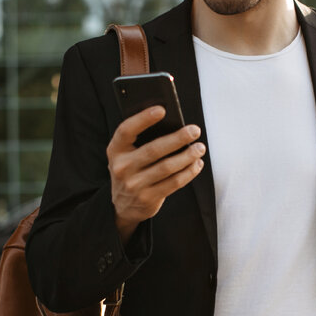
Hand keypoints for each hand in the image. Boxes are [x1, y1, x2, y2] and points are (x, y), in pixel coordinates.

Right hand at [107, 107, 204, 243]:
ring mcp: (134, 185)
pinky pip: (173, 183)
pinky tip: (196, 164)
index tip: (162, 109)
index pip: (126, 130)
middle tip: (194, 130)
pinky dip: (188, 172)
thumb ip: (140, 140)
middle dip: (177, 138)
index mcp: (115, 150)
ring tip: (200, 148)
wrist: (123, 205)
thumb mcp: (126, 154)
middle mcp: (122, 167)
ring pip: (167, 167)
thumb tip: (172, 124)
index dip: (143, 119)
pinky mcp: (148, 198)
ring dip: (187, 156)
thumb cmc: (131, 170)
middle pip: (153, 149)